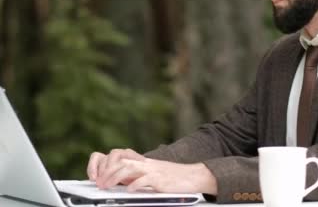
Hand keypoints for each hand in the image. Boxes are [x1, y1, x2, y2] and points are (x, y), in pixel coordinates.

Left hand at [87, 149, 217, 194]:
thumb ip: (136, 176)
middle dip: (105, 171)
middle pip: (120, 159)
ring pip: (128, 167)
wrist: (195, 177)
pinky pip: (145, 179)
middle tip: (98, 183)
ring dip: (114, 176)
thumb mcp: (152, 174)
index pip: (118, 154)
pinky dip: (135, 184)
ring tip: (106, 186)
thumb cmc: (174, 178)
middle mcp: (146, 163)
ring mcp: (153, 170)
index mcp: (142, 162)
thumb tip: (117, 181)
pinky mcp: (161, 179)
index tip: (95, 175)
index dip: (104, 162)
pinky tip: (129, 190)